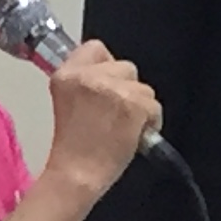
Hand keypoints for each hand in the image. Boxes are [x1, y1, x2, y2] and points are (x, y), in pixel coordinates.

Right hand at [40, 42, 161, 190]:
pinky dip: (151, 121)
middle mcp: (88, 77)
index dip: (106, 65)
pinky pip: (155, 105)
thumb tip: (108, 73)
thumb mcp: (67, 102)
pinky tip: (134, 133)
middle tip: (115, 113)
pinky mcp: (133, 105)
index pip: (95, 48)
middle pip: (126, 67)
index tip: (107, 83)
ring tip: (123, 126)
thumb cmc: (74, 146)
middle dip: (127, 88)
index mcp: (66, 75)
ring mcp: (112, 90)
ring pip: (143, 87)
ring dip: (140, 106)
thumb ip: (84, 83)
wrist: (78, 173)